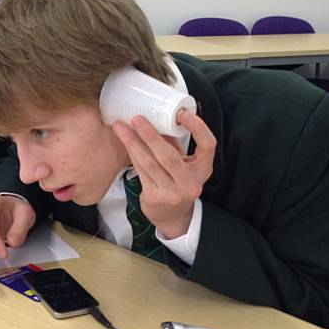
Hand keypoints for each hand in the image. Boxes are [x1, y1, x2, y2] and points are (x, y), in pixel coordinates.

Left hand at [112, 110, 216, 238]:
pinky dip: (132, 154)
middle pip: (169, 156)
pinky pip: (140, 171)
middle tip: (137, 119)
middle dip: (150, 135)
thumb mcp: (184, 163)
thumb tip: (158, 117)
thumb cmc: (178, 181)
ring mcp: (172, 192)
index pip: (208, 145)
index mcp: (203, 170)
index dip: (198, 128)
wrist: (172, 215)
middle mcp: (190, 183)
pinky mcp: (154, 197)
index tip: (182, 114)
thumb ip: (174, 144)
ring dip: (133, 143)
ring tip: (120, 127)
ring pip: (149, 163)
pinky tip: (124, 142)